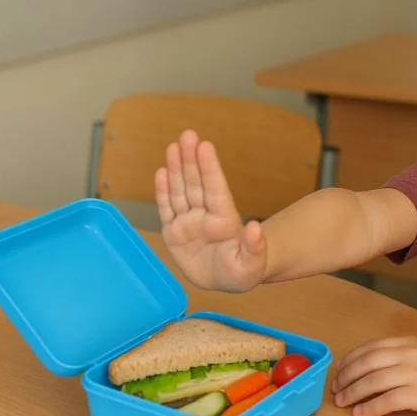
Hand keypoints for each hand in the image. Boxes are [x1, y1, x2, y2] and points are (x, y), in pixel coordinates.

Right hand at [155, 130, 265, 292]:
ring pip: (180, 191)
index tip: (206, 146)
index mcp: (225, 221)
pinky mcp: (174, 232)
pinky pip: (167, 209)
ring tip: (174, 146)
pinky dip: (163, 191)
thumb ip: (254, 246)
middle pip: (197, 184)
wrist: (228, 280)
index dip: (210, 168)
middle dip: (191, 160)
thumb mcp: (253, 265)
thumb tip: (255, 227)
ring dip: (176, 169)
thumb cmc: (244, 271)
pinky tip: (161, 172)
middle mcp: (206, 216)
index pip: (215, 190)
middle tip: (188, 135)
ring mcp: (189, 222)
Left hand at [331, 337, 416, 415]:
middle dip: (346, 377)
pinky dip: (370, 408)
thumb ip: (398, 354)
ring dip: (353, 393)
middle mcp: (408, 354)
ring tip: (342, 402)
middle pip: (366, 363)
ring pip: (373, 381)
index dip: (349, 360)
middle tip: (335, 389)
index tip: (338, 371)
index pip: (369, 348)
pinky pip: (388, 400)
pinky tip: (361, 413)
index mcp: (407, 343)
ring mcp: (415, 373)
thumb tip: (368, 366)